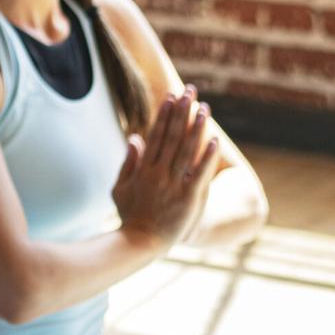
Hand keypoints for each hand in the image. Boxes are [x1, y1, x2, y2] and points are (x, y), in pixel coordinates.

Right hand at [110, 84, 221, 251]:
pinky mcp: (188, 198)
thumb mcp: (119, 188)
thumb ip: (127, 163)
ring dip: (196, 128)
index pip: (155, 135)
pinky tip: (214, 140)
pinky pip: (199, 173)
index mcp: (143, 170)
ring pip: (186, 151)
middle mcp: (158, 174)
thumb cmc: (130, 215)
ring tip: (205, 108)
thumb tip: (134, 137)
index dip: (164, 114)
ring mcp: (174, 186)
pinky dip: (206, 157)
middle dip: (182, 112)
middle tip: (190, 91)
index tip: (171, 96)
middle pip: (172, 137)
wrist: (142, 242)